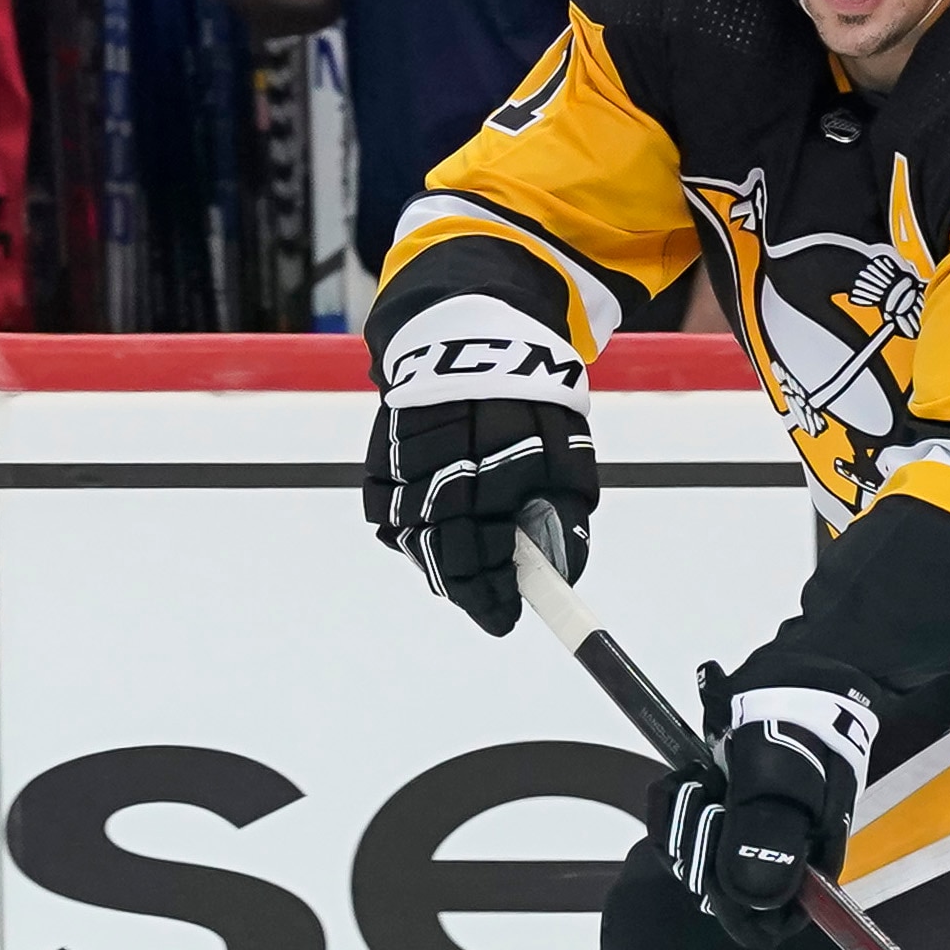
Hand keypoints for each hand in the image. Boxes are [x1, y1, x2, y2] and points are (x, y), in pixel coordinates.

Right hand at [363, 285, 597, 632]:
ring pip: (412, 534)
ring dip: (438, 563)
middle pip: (446, 548)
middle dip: (468, 587)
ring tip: (467, 571)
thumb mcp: (568, 443)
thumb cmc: (530, 395)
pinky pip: (383, 510)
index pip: (492, 545)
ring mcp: (408, 455)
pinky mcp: (381, 449)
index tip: (508, 616)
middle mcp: (448, 458)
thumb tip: (562, 569)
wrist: (469, 332)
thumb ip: (568, 507)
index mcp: (502, 456)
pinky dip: (404, 532)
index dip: (496, 590)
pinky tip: (431, 536)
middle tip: (491, 606)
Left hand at [664, 659, 878, 947]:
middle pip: (722, 894)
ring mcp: (747, 836)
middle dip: (699, 847)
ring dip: (683, 820)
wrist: (798, 672)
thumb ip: (764, 836)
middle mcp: (776, 860)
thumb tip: (751, 900)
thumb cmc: (801, 722)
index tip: (714, 860)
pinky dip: (675, 805)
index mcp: (804, 865)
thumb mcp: (784, 776)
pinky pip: (682, 832)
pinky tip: (688, 774)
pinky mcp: (724, 812)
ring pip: (696, 862)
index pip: (766, 923)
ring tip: (701, 777)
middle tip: (709, 795)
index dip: (733, 903)